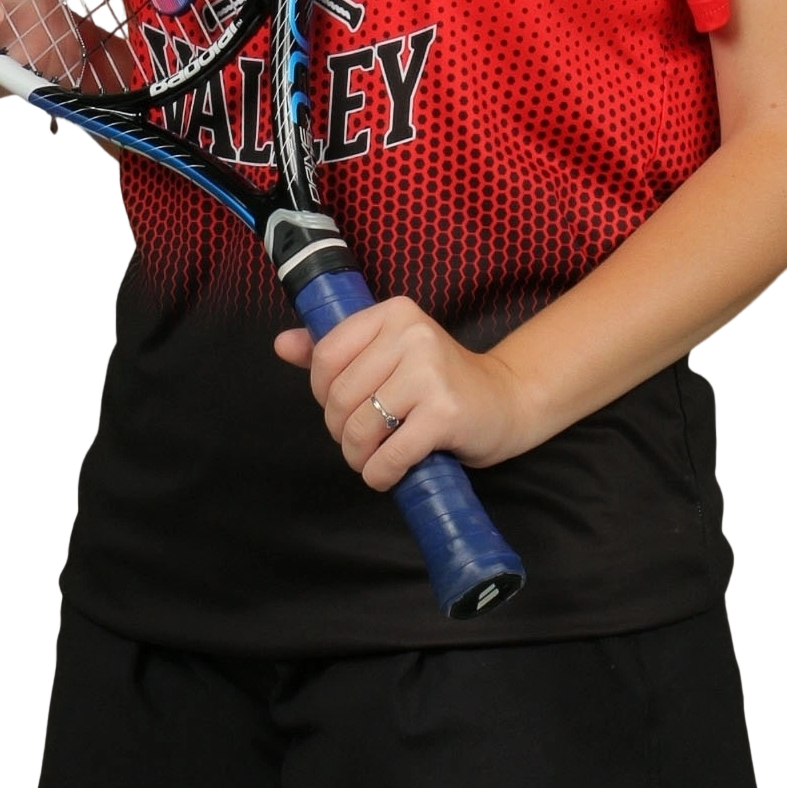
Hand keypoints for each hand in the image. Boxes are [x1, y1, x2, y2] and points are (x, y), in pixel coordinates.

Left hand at [274, 297, 534, 491]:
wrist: (505, 402)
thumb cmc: (440, 382)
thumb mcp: (388, 356)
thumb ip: (336, 350)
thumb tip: (281, 344)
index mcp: (394, 313)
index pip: (326, 355)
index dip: (323, 393)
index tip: (345, 408)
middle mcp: (412, 334)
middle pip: (340, 396)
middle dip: (341, 431)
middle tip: (361, 441)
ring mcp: (430, 372)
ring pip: (361, 427)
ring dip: (359, 457)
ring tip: (373, 460)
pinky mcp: (445, 412)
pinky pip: (389, 454)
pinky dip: (380, 474)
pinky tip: (388, 474)